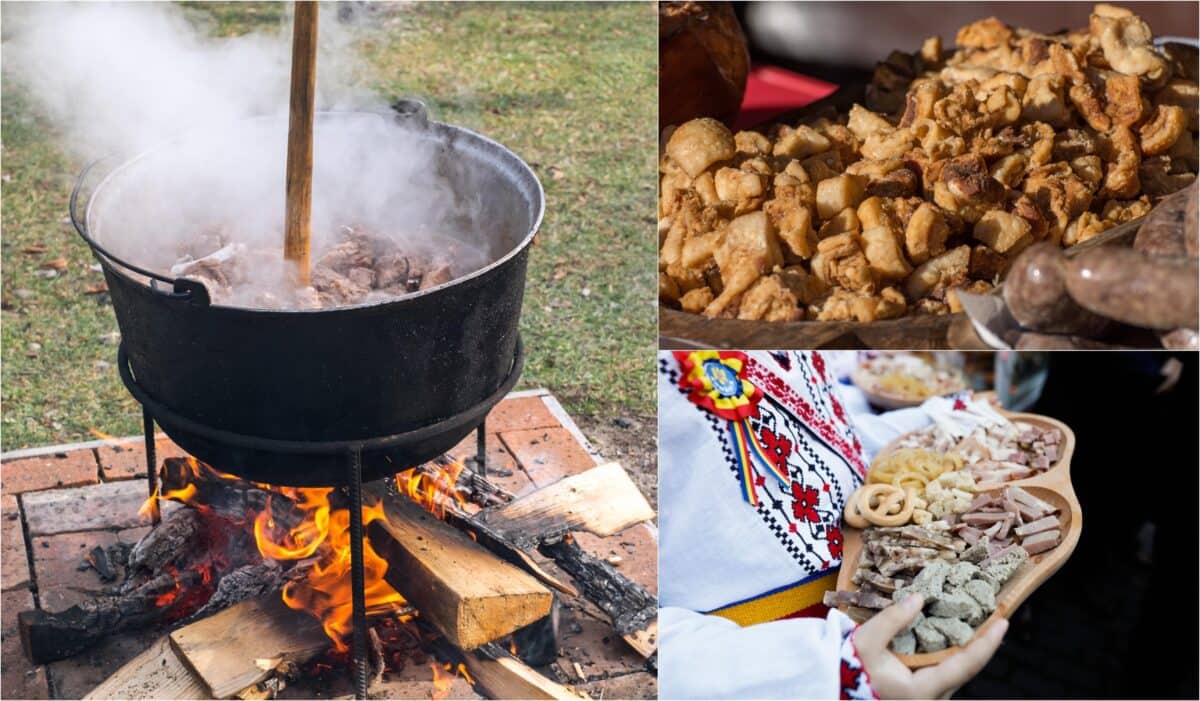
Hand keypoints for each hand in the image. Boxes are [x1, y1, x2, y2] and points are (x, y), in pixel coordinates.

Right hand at [853, 594, 1007, 698]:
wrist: (838, 686)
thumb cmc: (852, 666)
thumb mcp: (867, 640)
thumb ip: (893, 619)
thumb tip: (919, 597)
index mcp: (922, 690)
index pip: (964, 666)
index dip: (986, 644)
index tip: (1003, 622)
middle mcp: (933, 698)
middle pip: (968, 670)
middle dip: (984, 643)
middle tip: (997, 616)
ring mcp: (930, 697)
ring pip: (959, 672)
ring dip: (972, 647)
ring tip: (983, 622)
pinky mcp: (925, 692)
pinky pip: (948, 671)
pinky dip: (957, 652)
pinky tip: (959, 634)